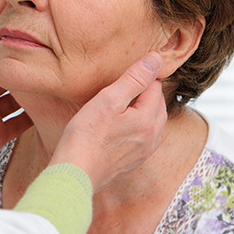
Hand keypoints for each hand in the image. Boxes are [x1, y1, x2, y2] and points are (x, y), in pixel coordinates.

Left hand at [0, 14, 33, 170]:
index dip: (11, 58)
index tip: (29, 48)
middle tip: (44, 67)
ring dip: (30, 97)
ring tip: (49, 86)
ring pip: (17, 103)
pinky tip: (45, 110)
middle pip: (9, 83)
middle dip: (23, 77)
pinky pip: (19, 125)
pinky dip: (31, 119)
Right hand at [49, 53, 166, 191]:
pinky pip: (144, 139)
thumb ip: (134, 79)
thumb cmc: (86, 137)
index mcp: (148, 121)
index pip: (155, 88)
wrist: (75, 173)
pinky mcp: (132, 163)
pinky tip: (122, 126)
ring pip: (153, 123)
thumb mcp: (108, 99)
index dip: (143, 76)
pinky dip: (138, 127)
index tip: (128, 71)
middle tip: (127, 83)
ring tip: (125, 102)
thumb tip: (156, 59)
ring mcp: (143, 153)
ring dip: (144, 110)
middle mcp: (151, 139)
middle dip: (147, 92)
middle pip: (158, 106)